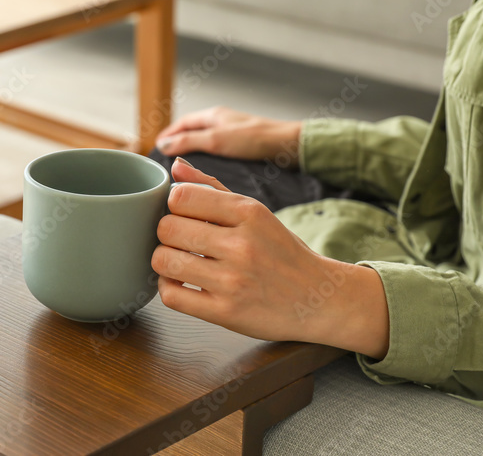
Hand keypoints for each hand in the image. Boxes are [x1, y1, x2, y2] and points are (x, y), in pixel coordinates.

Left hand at [153, 159, 388, 358]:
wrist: (318, 299)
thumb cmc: (281, 252)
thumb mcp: (255, 213)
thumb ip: (212, 188)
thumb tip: (175, 169)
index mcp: (248, 213)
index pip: (180, 197)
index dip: (174, 206)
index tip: (184, 215)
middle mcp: (241, 245)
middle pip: (167, 228)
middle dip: (167, 233)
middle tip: (180, 241)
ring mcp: (233, 280)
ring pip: (164, 261)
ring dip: (165, 260)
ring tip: (180, 261)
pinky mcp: (226, 312)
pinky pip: (172, 295)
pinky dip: (169, 288)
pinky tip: (183, 283)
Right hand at [155, 107, 301, 165]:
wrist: (289, 146)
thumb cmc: (256, 139)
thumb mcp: (216, 140)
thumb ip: (189, 142)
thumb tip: (163, 146)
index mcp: (214, 116)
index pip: (183, 123)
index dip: (169, 134)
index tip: (157, 147)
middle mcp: (223, 123)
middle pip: (193, 132)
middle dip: (179, 143)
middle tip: (167, 160)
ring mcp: (234, 135)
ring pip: (207, 143)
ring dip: (195, 154)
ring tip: (184, 170)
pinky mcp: (244, 148)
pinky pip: (219, 153)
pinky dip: (209, 161)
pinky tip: (210, 174)